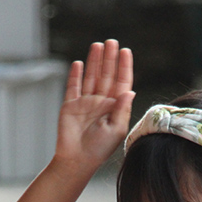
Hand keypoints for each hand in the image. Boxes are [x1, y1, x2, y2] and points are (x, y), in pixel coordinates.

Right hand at [54, 39, 134, 169]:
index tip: (126, 51)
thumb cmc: (99, 149)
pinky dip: (75, 75)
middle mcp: (101, 103)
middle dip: (110, 59)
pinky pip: (73, 87)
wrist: (76, 160)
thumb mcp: (116, 130)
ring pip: (91, 77)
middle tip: (112, 41)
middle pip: (107, 76)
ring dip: (95, 62)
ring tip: (98, 45)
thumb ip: (122, 110)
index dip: (124, 67)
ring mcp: (86, 103)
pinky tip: (79, 63)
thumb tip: (130, 91)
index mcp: (115, 108)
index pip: (122, 83)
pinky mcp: (71, 106)